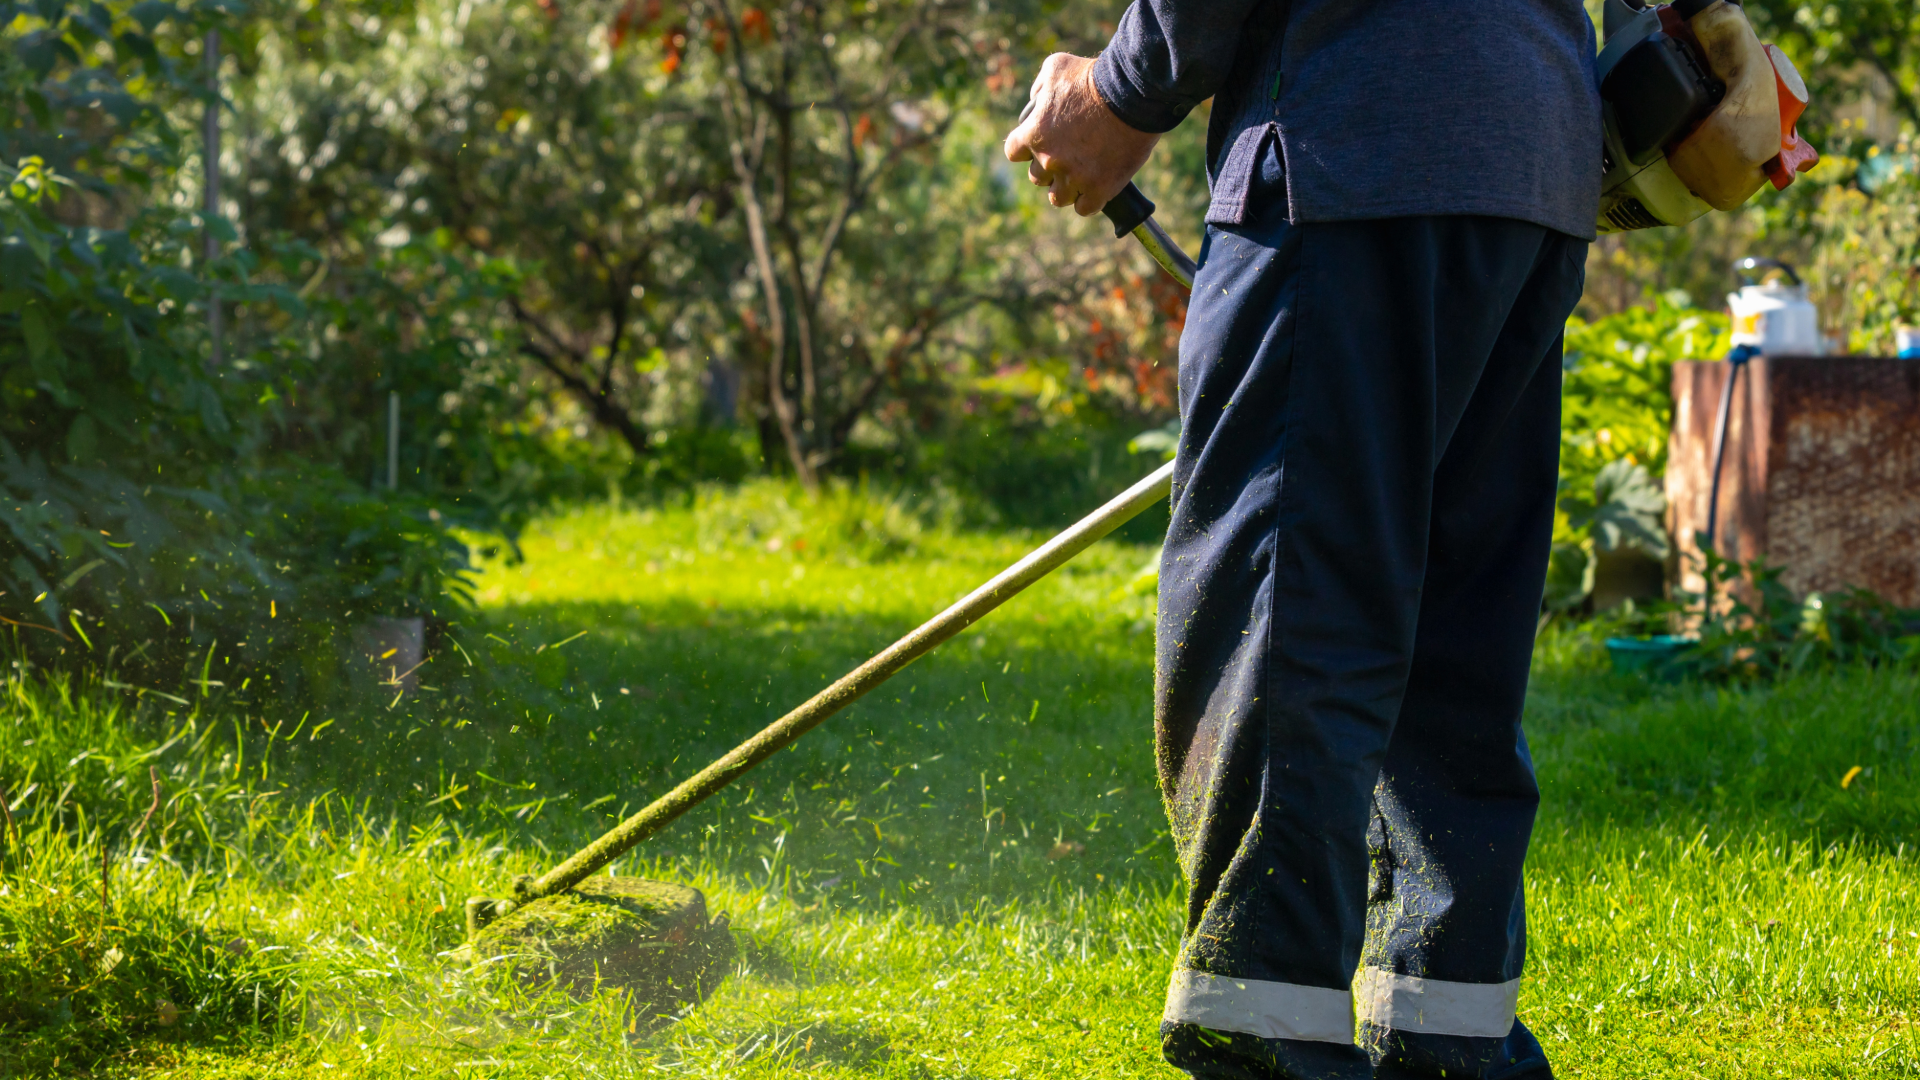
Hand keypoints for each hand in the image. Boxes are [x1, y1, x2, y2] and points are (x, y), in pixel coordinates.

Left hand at [1004, 53, 1158, 216]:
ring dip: (1067, 188)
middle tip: (1069, 156)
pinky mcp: (1099, 189)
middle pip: (1037, 178)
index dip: (1026, 149)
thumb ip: (1040, 86)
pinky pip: (1085, 208)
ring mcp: (1074, 177)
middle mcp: (1049, 160)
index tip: (1041, 144)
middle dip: (1050, 168)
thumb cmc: (1094, 77)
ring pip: (1059, 197)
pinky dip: (1089, 201)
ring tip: (1081, 175)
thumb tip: (1035, 101)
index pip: (1014, 153)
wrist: (1132, 94)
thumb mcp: (1057, 67)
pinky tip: (1097, 188)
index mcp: (1034, 134)